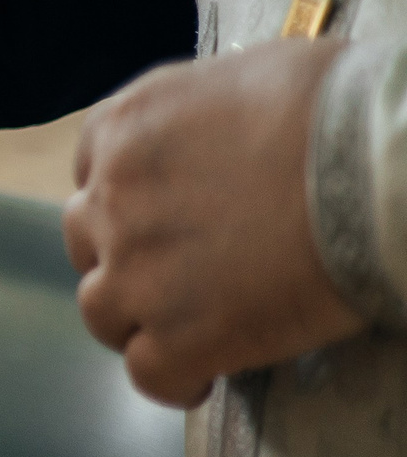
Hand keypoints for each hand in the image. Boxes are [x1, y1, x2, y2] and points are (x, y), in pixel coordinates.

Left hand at [63, 39, 363, 407]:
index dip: (124, 198)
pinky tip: (204, 379)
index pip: (90, 170)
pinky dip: (171, 381)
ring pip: (101, 311)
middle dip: (120, 256)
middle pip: (85, 241)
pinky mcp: (179, 337)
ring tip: (184, 328)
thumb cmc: (333, 107)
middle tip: (175, 271)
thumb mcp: (246, 76)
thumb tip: (230, 133)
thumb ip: (207, 114)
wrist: (372, 170)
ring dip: (135, 319)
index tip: (162, 214)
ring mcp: (136, 273)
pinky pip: (149, 374)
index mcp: (124, 129)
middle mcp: (111, 199)